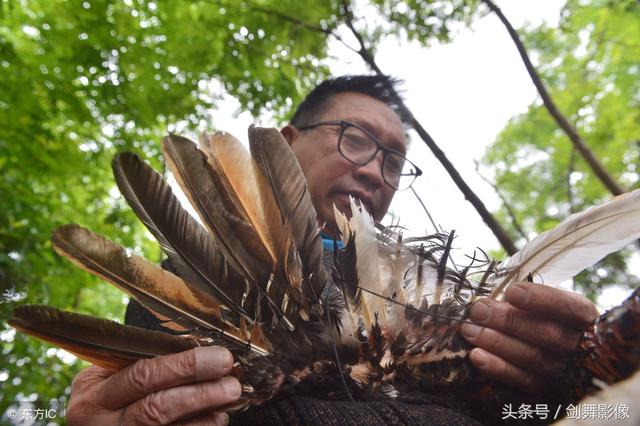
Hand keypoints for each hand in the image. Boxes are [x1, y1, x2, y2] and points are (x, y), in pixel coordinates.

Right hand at [66, 346, 240, 424]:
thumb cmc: (107, 396)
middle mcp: (101, 422)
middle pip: (156, 407)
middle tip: (232, 383)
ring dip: (205, 415)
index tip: (219, 357)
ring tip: (228, 400)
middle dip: (200, 393)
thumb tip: (198, 348)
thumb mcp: (110, 377)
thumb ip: (144, 362)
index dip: (185, 366)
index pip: (143, 375)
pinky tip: (216, 419)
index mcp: (94, 393)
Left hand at [460, 282, 597, 392]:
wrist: (559, 352)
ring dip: (497, 343)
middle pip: (547, 334)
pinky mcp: (547, 390)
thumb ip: (524, 297)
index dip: (541, 299)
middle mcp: (580, 346)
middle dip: (508, 321)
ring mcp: (565, 371)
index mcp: (584, 317)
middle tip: (478, 311)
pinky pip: (522, 381)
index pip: (570, 308)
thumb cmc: (542, 316)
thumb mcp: (543, 301)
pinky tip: (476, 356)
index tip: (512, 292)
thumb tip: (489, 297)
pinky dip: (497, 368)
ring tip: (469, 330)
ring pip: (533, 358)